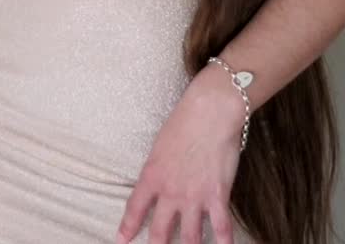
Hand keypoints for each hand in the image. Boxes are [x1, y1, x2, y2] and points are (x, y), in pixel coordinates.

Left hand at [115, 68, 246, 243]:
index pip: (135, 209)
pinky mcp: (218, 196)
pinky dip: (223, 242)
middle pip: (160, 231)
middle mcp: (170, 192)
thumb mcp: (160, 145)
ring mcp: (194, 197)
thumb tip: (158, 179)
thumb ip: (158, 167)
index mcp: (152, 176)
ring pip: (190, 237)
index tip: (121, 241)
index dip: (128, 228)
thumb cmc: (184, 121)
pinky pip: (221, 227)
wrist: (210, 112)